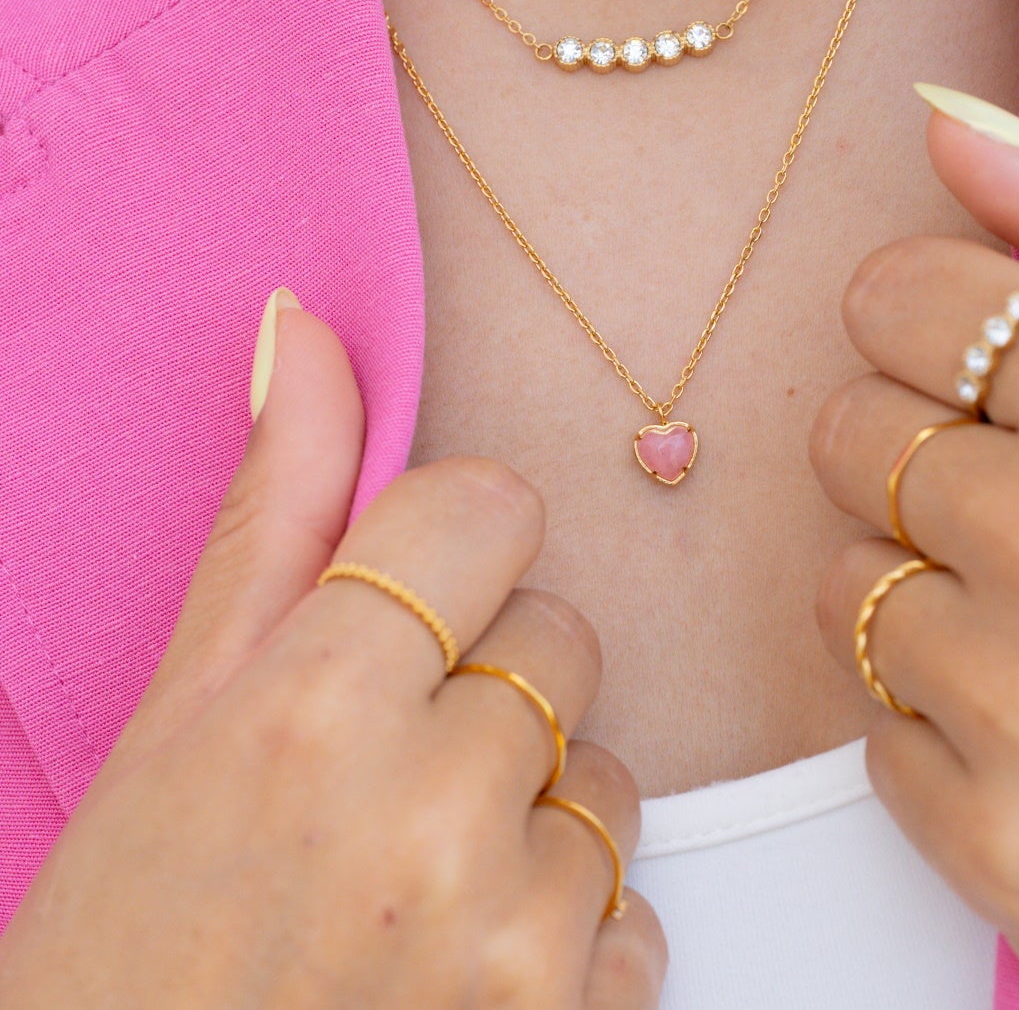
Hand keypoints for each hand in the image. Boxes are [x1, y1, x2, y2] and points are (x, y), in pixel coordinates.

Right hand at [0, 294, 664, 1009]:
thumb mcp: (175, 720)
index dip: (454, 553)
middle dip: (490, 690)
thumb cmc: (128, 951)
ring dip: (531, 821)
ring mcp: (508, 928)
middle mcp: (425, 804)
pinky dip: (570, 939)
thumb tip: (304, 328)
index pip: (492, 508)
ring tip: (409, 896)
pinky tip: (456, 979)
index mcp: (312, 701)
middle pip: (562, 637)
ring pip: (606, 776)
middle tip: (380, 784)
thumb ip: (273, 514)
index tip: (407, 613)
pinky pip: (635, 912)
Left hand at [810, 101, 1018, 1009]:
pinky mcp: (1002, 850)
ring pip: (845, 585)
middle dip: (934, 449)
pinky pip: (873, 731)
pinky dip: (948, 722)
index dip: (937, 321)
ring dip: (935, 589)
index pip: (890, 297)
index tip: (991, 362)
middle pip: (848, 434)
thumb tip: (951, 125)